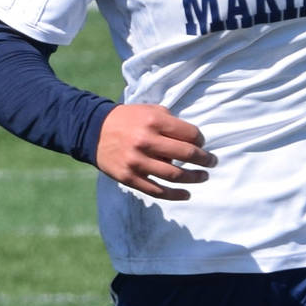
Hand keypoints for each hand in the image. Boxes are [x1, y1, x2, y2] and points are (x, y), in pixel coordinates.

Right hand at [95, 104, 214, 200]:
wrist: (93, 131)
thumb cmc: (126, 119)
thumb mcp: (148, 110)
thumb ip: (169, 121)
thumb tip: (191, 139)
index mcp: (153, 121)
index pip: (189, 134)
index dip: (200, 140)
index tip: (202, 144)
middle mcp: (146, 141)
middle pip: (186, 154)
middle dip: (204, 159)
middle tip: (212, 162)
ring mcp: (137, 162)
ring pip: (174, 175)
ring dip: (194, 178)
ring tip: (203, 177)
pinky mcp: (129, 177)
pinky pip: (157, 190)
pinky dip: (175, 195)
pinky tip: (186, 194)